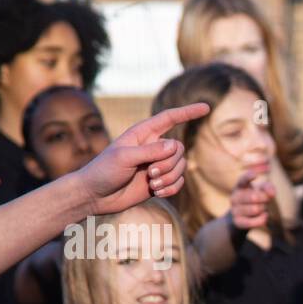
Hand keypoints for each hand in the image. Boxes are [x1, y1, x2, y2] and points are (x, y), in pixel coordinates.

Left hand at [72, 103, 209, 216]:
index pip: (170, 118)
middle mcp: (153, 148)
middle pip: (178, 149)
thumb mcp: (124, 157)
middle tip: (150, 173)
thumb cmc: (104, 171)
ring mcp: (157, 165)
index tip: (206, 108)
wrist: (96, 196)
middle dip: (169, 164)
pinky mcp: (160, 182)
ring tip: (151, 184)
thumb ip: (150, 151)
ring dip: (169, 178)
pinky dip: (171, 189)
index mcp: (143, 134)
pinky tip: (157, 193)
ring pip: (181, 167)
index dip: (188, 112)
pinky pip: (178, 183)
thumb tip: (174, 145)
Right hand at [230, 169, 274, 229]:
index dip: (248, 177)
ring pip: (255, 209)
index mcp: (240, 186)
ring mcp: (234, 210)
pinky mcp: (238, 222)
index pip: (243, 180)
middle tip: (266, 200)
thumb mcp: (262, 191)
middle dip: (264, 199)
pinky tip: (264, 216)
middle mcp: (234, 197)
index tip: (255, 175)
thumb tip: (272, 193)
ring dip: (263, 209)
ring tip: (262, 208)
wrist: (242, 217)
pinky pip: (254, 222)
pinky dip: (262, 219)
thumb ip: (268, 187)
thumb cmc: (255, 199)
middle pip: (254, 197)